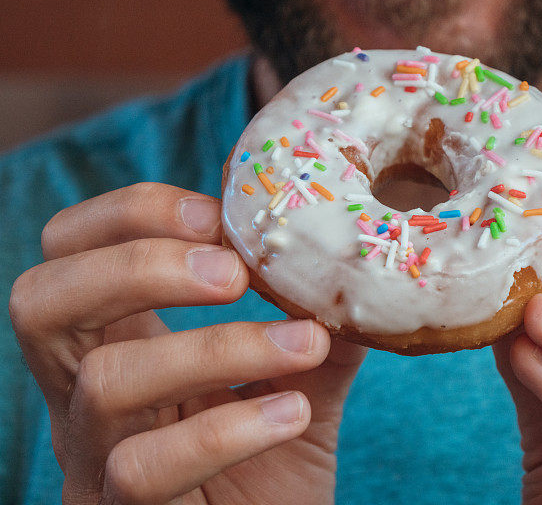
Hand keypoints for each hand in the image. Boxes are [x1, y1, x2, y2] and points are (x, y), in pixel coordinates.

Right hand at [9, 182, 365, 504]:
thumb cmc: (271, 464)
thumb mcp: (296, 382)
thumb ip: (316, 325)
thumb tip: (355, 269)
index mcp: (117, 341)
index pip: (71, 249)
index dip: (129, 215)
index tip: (218, 217)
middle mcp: (85, 394)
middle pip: (43, 300)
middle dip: (137, 264)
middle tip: (232, 272)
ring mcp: (93, 460)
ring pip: (104, 381)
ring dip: (214, 348)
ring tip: (302, 343)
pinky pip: (143, 469)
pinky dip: (227, 429)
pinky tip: (294, 414)